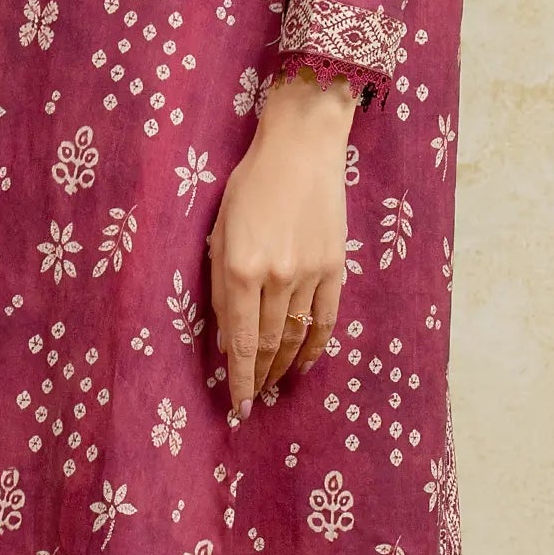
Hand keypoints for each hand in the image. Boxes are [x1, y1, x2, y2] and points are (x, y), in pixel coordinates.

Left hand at [207, 69, 358, 422]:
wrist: (302, 148)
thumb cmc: (250, 183)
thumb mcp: (219, 230)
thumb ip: (219, 282)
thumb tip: (225, 330)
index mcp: (240, 268)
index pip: (238, 339)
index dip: (238, 378)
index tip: (235, 406)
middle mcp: (276, 277)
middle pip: (267, 343)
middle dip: (257, 377)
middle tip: (251, 400)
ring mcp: (310, 273)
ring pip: (295, 336)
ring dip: (283, 366)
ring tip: (273, 386)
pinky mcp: (335, 267)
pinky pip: (325, 318)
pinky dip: (315, 346)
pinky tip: (306, 364)